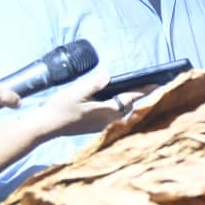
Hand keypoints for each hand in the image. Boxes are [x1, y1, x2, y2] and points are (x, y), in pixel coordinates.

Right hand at [31, 71, 148, 139]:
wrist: (47, 126)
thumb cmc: (61, 108)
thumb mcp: (77, 91)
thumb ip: (94, 83)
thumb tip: (108, 76)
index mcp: (108, 111)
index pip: (131, 97)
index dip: (145, 90)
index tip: (158, 84)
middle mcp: (109, 120)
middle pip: (128, 105)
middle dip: (135, 94)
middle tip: (143, 83)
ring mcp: (104, 125)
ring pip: (121, 110)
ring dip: (125, 101)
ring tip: (127, 89)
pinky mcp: (97, 127)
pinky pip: (113, 115)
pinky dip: (116, 106)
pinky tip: (109, 99)